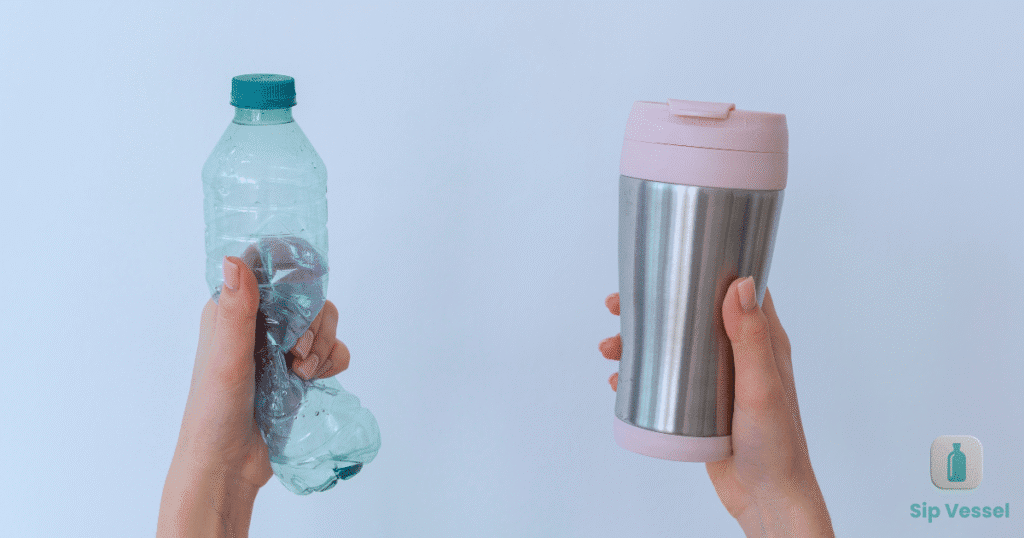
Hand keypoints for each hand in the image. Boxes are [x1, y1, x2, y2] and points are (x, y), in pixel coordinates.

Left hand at [158, 256, 349, 536]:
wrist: (229, 464)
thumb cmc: (214, 412)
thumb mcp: (227, 358)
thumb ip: (236, 311)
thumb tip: (234, 260)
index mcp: (230, 309)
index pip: (268, 267)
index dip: (292, 274)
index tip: (302, 298)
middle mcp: (257, 322)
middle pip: (306, 294)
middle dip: (312, 323)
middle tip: (295, 354)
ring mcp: (280, 346)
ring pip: (323, 322)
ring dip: (322, 345)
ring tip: (302, 373)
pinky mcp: (299, 369)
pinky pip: (333, 350)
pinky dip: (331, 361)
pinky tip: (314, 381)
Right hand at [600, 278, 833, 536]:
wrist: (769, 499)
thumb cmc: (778, 445)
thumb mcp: (761, 387)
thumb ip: (751, 338)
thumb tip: (740, 282)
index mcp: (762, 342)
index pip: (731, 290)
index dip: (700, 272)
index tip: (665, 265)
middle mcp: (739, 356)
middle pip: (689, 317)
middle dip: (651, 309)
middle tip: (616, 307)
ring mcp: (718, 382)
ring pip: (672, 349)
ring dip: (637, 344)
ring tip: (609, 350)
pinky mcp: (701, 407)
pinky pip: (666, 383)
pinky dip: (639, 377)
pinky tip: (617, 383)